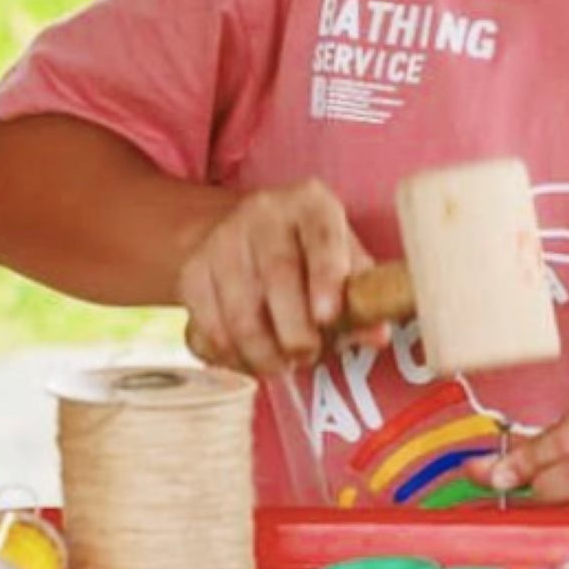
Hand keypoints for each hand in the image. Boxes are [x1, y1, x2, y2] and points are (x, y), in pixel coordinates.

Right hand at [177, 179, 384, 373]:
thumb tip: (375, 334)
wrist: (243, 234)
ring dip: (262, 352)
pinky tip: (248, 359)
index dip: (326, 277)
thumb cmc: (308, 254)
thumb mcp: (343, 261)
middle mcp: (264, 212)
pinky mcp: (193, 269)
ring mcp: (222, 239)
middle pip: (277, 274)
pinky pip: (208, 325)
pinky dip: (229, 354)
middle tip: (307, 356)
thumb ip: (361, 298)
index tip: (328, 318)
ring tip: (280, 364)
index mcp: (311, 204)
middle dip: (295, 331)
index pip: (322, 236)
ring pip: (239, 310)